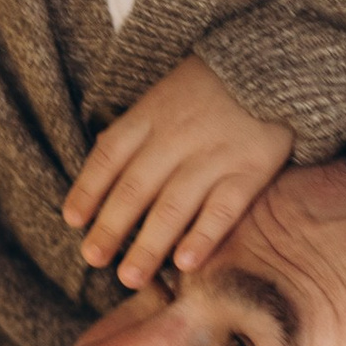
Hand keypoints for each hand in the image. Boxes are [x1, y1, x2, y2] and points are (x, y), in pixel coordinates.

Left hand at [63, 56, 292, 288]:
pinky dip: (202, 237)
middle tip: (92, 258)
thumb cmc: (208, 90)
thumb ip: (134, 132)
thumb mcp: (163, 96)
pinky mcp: (250, 170)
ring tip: (129, 278)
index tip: (73, 221)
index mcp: (150, 117)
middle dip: (110, 227)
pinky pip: (222, 209)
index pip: (109, 156)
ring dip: (148, 245)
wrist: (273, 67)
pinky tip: (184, 264)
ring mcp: (214, 155)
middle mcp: (176, 138)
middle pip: (135, 187)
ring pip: (173, 206)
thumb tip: (97, 165)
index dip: (88, 189)